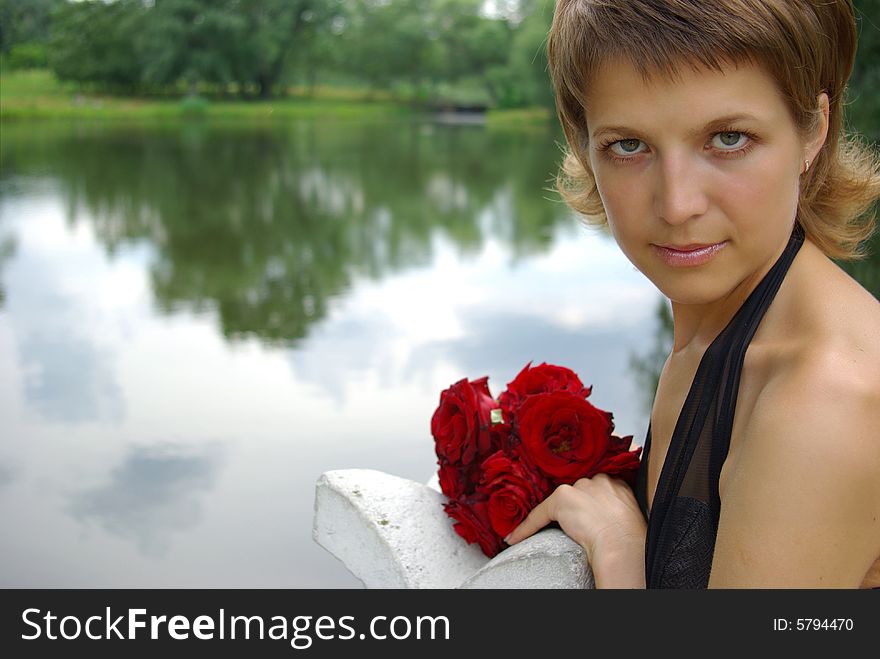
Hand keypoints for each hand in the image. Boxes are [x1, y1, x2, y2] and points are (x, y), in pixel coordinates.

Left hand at [505, 474, 646, 586]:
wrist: (623, 544)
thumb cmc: (631, 539)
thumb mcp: (628, 518)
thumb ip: (616, 510)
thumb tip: (606, 522)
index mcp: (616, 484)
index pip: (595, 488)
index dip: (588, 501)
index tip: (585, 513)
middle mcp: (596, 480)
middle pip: (576, 491)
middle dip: (573, 507)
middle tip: (576, 525)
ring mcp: (578, 488)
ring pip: (557, 503)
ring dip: (554, 517)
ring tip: (551, 531)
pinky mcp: (562, 499)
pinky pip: (538, 515)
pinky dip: (526, 528)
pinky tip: (516, 538)